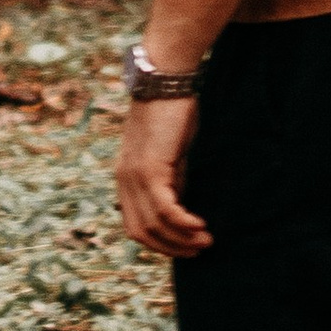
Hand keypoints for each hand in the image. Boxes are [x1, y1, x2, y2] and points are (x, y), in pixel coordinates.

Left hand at [117, 93, 209, 259]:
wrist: (166, 81)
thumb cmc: (173, 113)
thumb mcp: (170, 155)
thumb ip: (172, 181)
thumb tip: (183, 208)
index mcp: (125, 179)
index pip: (135, 225)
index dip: (160, 242)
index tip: (185, 246)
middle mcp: (124, 181)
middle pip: (140, 232)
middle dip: (171, 247)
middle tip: (199, 249)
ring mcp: (134, 176)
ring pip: (153, 225)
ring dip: (181, 238)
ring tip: (205, 240)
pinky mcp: (150, 168)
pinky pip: (164, 209)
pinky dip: (182, 223)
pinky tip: (200, 225)